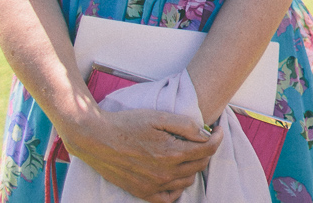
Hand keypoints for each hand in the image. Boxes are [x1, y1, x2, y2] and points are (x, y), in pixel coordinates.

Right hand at [62, 107, 222, 202]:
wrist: (95, 138)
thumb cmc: (127, 124)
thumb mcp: (159, 117)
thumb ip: (186, 126)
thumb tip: (205, 134)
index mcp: (171, 152)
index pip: (208, 149)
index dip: (217, 137)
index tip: (216, 129)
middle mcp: (165, 173)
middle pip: (199, 165)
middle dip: (206, 150)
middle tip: (202, 138)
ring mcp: (153, 185)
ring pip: (187, 181)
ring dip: (192, 167)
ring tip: (187, 153)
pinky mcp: (141, 192)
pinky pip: (168, 198)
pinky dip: (177, 189)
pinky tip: (175, 176)